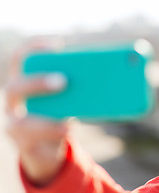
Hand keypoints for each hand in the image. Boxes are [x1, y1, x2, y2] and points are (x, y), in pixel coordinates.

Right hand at [5, 38, 68, 185]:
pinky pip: (32, 141)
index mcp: (24, 83)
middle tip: (64, 81)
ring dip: (45, 122)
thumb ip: (77, 88)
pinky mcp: (24, 144)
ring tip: (69, 124)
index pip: (21, 59)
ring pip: (20, 122)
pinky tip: (68, 131)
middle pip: (15, 88)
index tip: (57, 45)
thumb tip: (110, 77)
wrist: (47, 147)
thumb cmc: (57, 115)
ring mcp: (14, 124)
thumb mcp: (66, 100)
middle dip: (38, 83)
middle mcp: (14, 102)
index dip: (34, 49)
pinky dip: (51, 136)